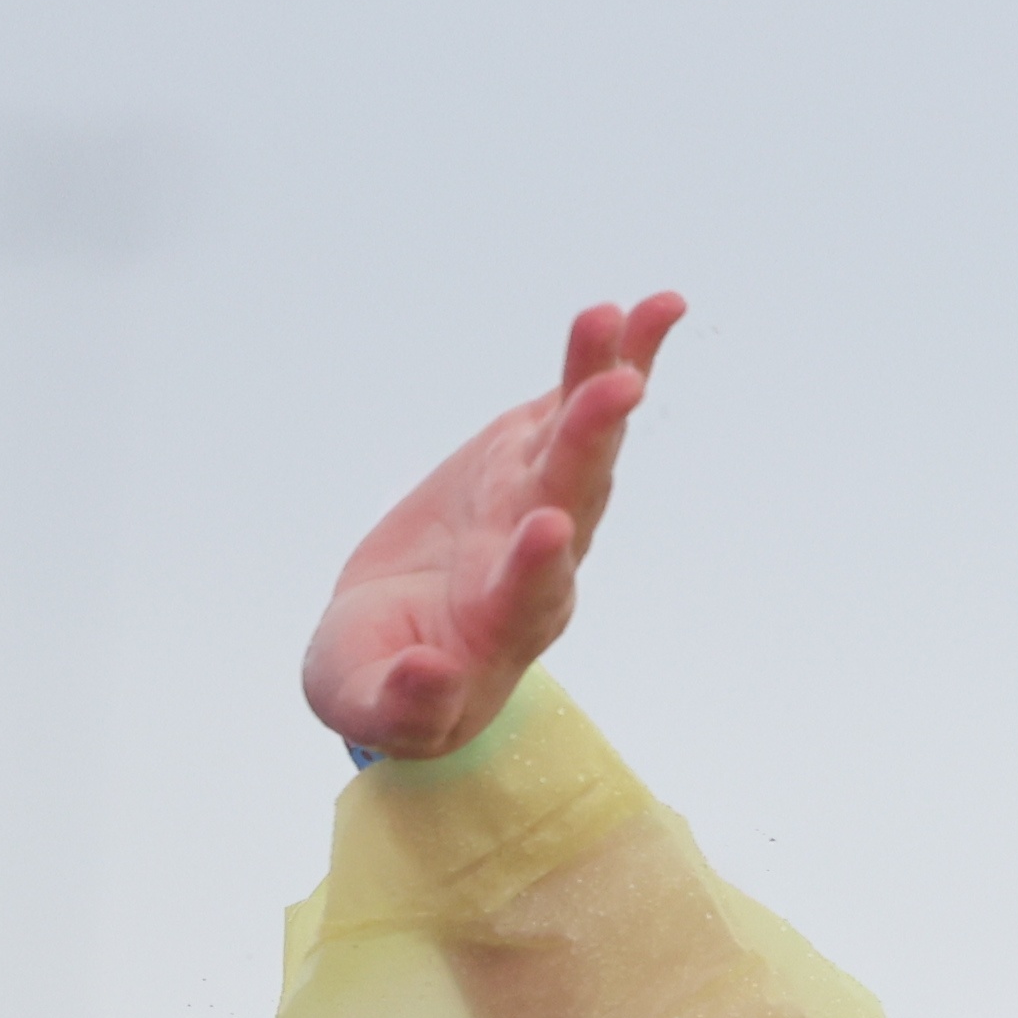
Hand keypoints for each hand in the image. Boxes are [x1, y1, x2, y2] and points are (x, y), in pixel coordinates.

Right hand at [300, 297, 685, 761]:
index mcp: (500, 628)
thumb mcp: (371, 707)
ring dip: (600, 380)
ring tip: (616, 316)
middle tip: (617, 390)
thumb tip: (429, 676)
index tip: (545, 530)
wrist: (402, 643)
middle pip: (571, 501)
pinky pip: (575, 402)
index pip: (528, 597)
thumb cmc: (387, 681)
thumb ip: (401, 704)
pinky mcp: (529, 456)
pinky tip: (646, 310)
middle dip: (590, 445)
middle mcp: (538, 562)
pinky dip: (612, 358)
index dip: (536, 566)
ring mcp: (538, 500)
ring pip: (578, 441)